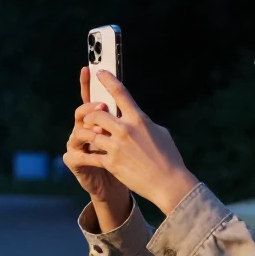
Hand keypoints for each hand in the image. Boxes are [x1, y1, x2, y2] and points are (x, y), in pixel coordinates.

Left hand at [72, 69, 199, 214]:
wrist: (168, 183)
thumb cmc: (169, 157)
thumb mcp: (160, 133)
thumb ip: (143, 123)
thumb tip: (135, 119)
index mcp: (139, 119)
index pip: (120, 93)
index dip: (108, 80)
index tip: (100, 73)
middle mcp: (126, 130)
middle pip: (97, 114)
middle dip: (90, 116)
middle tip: (90, 120)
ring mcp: (116, 146)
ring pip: (90, 133)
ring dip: (86, 134)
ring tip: (86, 136)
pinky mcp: (111, 162)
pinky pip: (92, 154)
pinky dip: (88, 154)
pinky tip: (85, 155)